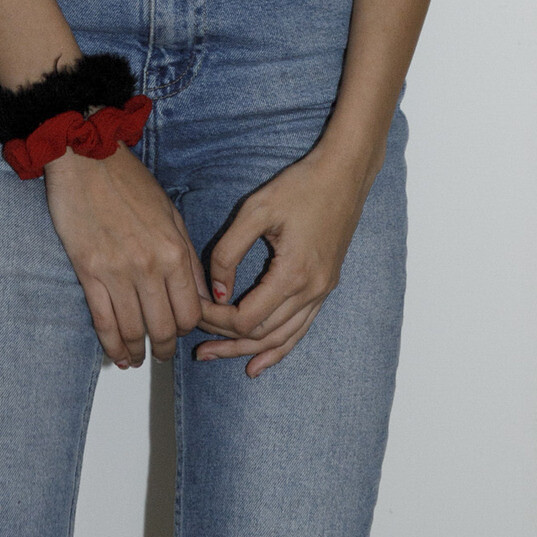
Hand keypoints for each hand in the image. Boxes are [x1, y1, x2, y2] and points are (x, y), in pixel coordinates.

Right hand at [44, 143, 217, 367]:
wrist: (86, 157)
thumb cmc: (129, 180)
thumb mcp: (171, 213)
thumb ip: (188, 257)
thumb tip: (203, 296)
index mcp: (173, 249)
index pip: (191, 311)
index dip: (188, 328)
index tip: (181, 330)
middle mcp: (149, 266)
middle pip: (164, 328)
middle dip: (164, 347)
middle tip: (162, 351)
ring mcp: (117, 272)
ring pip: (134, 331)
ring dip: (138, 351)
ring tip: (138, 357)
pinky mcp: (88, 273)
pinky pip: (103, 322)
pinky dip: (112, 345)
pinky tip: (117, 355)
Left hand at [194, 143, 380, 377]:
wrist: (343, 174)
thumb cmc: (299, 185)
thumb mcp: (255, 209)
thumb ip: (229, 251)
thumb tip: (216, 291)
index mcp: (292, 274)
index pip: (245, 318)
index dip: (216, 320)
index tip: (193, 308)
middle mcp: (311, 291)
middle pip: (261, 335)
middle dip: (226, 340)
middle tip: (197, 346)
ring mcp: (321, 292)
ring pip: (281, 338)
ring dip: (247, 351)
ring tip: (215, 355)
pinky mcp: (325, 286)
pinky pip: (299, 329)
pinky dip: (277, 349)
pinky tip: (257, 363)